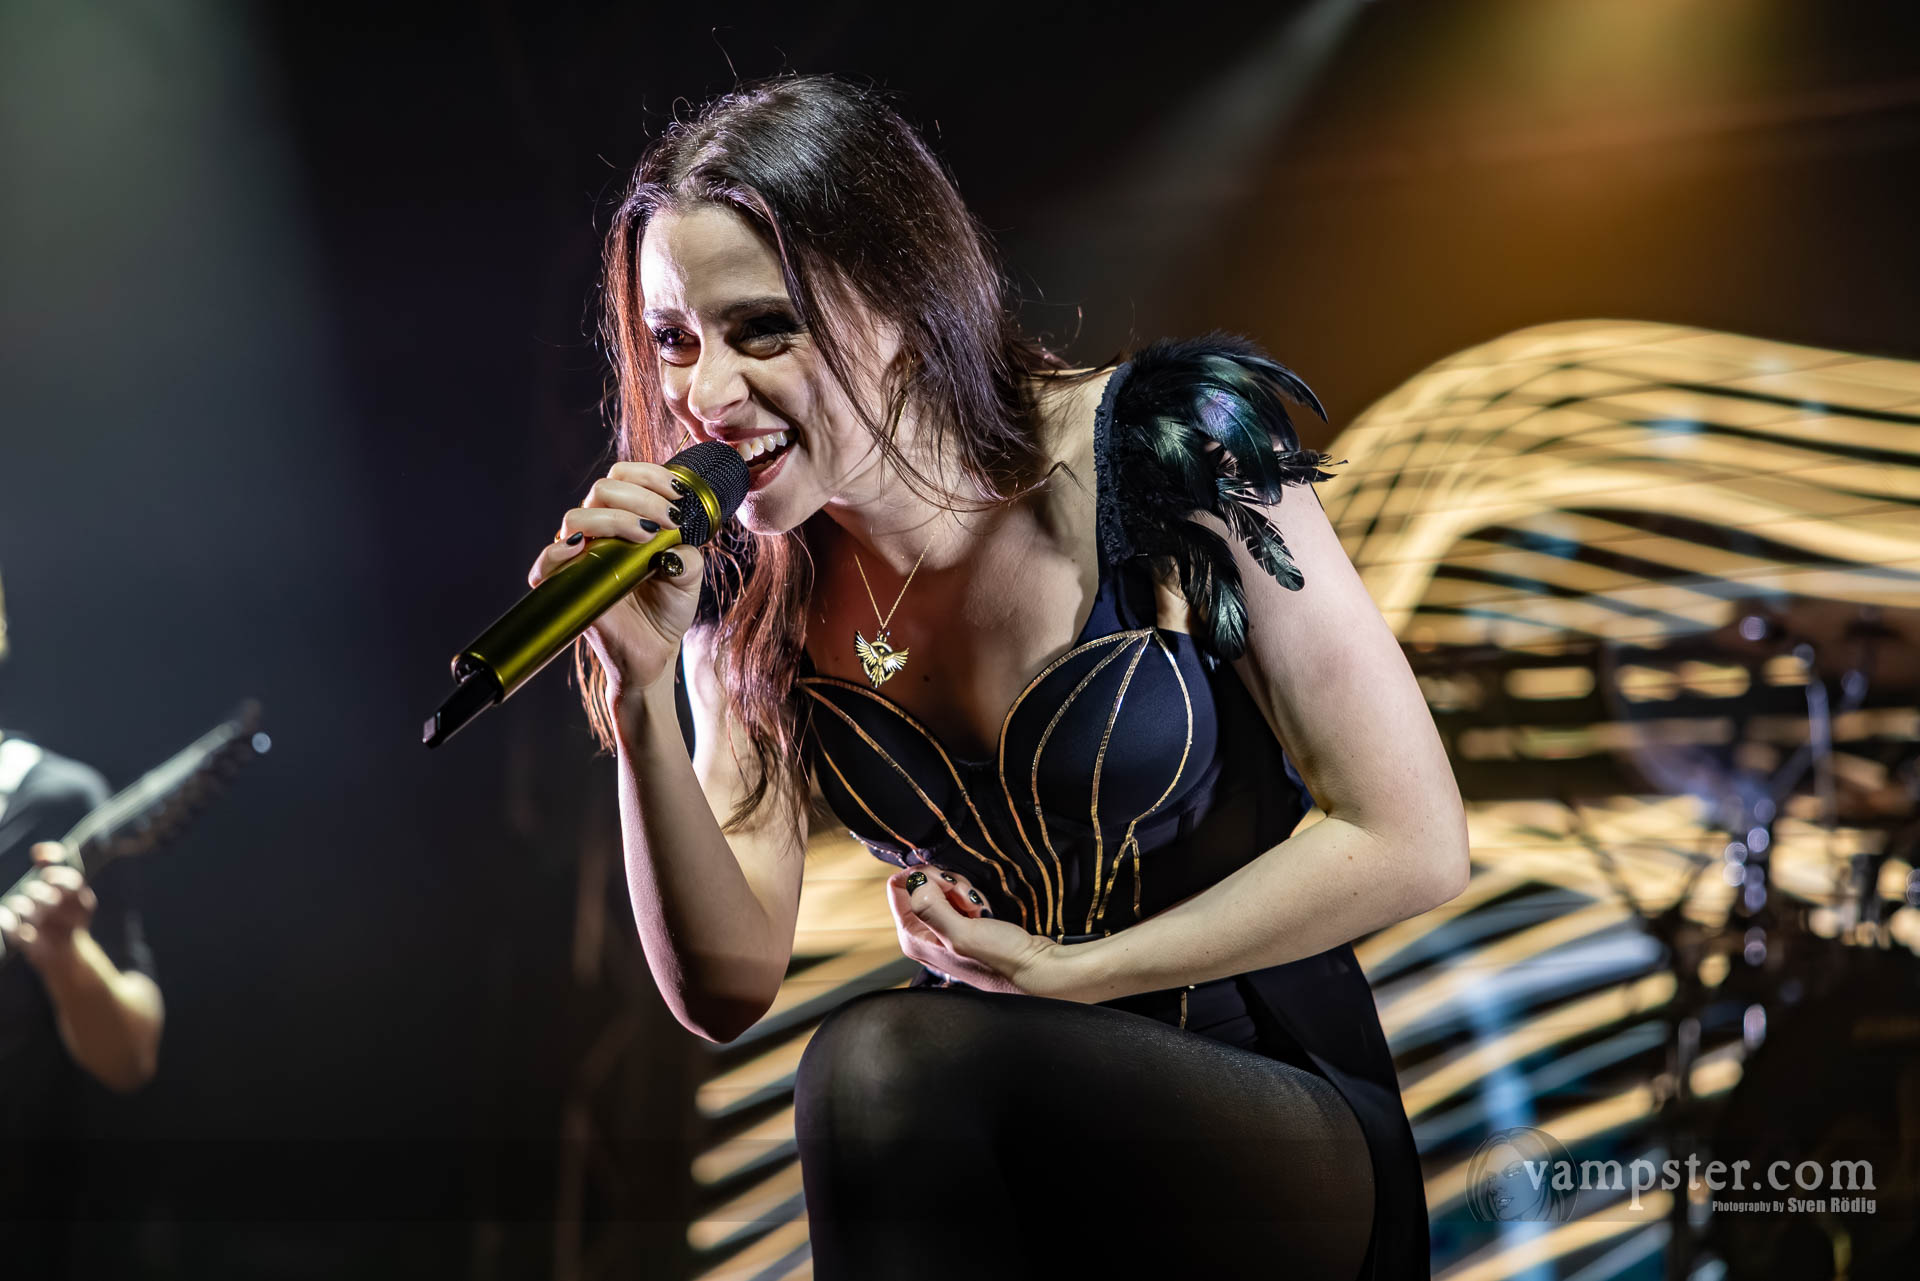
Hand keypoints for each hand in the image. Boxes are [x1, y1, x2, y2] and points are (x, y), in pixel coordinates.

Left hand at [0, 844, 95, 973]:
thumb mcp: (66, 891)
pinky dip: (7, 922)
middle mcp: (73, 919)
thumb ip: (53, 867)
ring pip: (32, 914)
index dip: (57, 875)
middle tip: (32, 892)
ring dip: (21, 905)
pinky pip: (16, 933)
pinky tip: (4, 916)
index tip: (45, 874)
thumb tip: (38, 850)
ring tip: (18, 904)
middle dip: (36, 892)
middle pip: (49, 898)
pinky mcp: (37, 950)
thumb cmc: (62, 915)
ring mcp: (55, 936)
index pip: (73, 883)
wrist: (67, 957)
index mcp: (84, 902)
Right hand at [526, 460, 708, 698]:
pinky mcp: (566, 585)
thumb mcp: (689, 576)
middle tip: (669, 520)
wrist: (654, 652)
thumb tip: (674, 546)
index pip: (624, 477)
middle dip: (641, 497)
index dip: (651, 476)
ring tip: (647, 538)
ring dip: (616, 519)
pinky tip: (583, 548)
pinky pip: (548, 560)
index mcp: (626, 519)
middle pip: (603, 489)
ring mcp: (581, 556)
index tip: (679, 494)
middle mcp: (599, 532)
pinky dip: (559, 550)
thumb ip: (689, 555)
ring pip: (578, 516)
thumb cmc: (667, 608)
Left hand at [885, 865, 1085, 998]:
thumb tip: (915, 881)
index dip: (923, 877)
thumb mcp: (961, 934)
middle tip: (967, 901)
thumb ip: (931, 907)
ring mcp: (944, 929)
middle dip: (948, 884)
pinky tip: (984, 914)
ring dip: (964, 891)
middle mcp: (925, 935)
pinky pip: (959, 895)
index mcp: (913, 939)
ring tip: (979, 913)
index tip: (946, 885)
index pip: (898, 887)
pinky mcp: (963, 924)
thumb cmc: (1001, 960)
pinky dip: (974, 898)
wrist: (1035, 968)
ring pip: (942, 887)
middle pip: (921, 884)